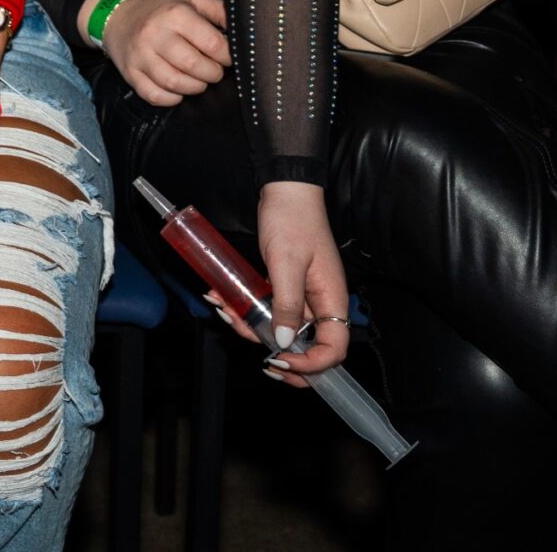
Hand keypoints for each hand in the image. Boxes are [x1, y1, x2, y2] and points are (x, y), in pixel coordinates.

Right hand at [102, 0, 230, 106]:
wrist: (117, 15)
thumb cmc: (161, 9)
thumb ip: (220, 10)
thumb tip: (243, 30)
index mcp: (175, 14)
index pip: (213, 44)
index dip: (227, 56)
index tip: (226, 56)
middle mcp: (155, 34)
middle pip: (195, 66)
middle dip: (213, 73)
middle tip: (213, 69)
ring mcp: (140, 56)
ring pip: (175, 84)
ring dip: (195, 87)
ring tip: (198, 79)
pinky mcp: (130, 73)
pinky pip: (155, 96)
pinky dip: (172, 98)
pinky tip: (177, 88)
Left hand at [215, 182, 349, 386]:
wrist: (285, 192)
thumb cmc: (293, 221)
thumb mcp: (286, 263)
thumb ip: (288, 304)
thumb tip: (286, 342)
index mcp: (332, 301)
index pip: (334, 349)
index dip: (311, 365)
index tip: (280, 360)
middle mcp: (320, 304)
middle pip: (304, 346)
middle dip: (274, 351)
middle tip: (245, 338)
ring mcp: (301, 297)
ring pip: (279, 330)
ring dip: (249, 326)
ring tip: (223, 309)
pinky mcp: (283, 288)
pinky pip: (267, 310)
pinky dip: (245, 310)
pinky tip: (222, 300)